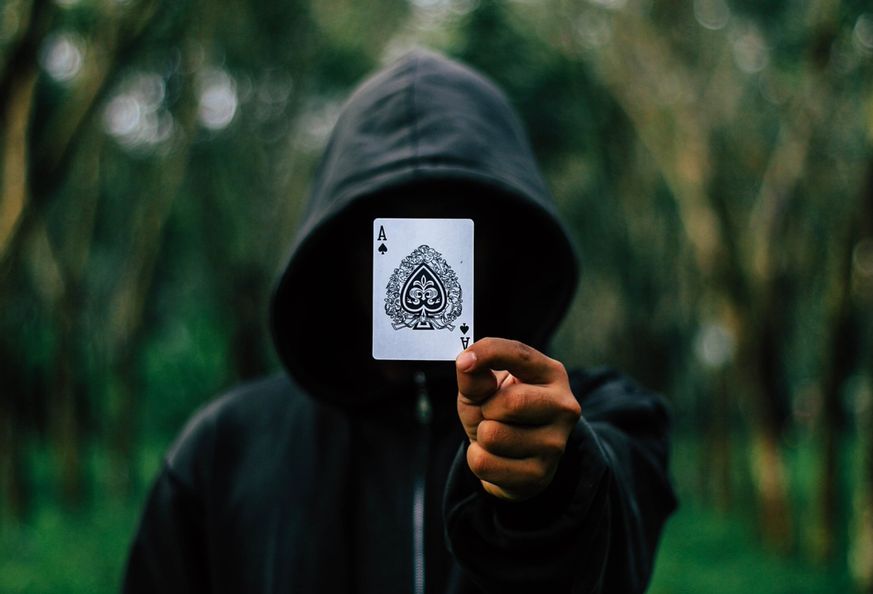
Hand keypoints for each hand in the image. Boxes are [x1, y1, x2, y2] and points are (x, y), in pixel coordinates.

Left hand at [455, 337, 581, 500]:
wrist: (510, 458)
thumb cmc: (498, 412)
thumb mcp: (483, 387)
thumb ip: (474, 373)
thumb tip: (466, 364)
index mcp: (552, 374)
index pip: (519, 354)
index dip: (488, 353)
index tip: (464, 361)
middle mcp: (564, 407)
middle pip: (510, 402)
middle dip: (486, 409)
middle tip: (492, 414)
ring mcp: (555, 444)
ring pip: (493, 435)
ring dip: (481, 436)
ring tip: (496, 436)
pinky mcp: (539, 475)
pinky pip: (485, 463)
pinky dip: (478, 459)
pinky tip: (496, 457)